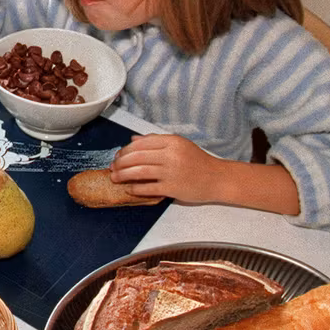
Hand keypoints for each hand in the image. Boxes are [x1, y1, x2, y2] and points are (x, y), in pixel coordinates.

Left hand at [109, 133, 232, 204]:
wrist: (217, 179)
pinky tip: (129, 189)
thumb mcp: (179, 145)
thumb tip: (133, 140)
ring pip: (139, 172)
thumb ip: (156, 141)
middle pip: (137, 157)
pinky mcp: (173, 188)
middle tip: (112, 167)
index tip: (118, 156)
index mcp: (172, 141)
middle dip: (120, 163)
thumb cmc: (197, 161)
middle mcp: (171, 155)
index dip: (125, 150)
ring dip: (123, 175)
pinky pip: (148, 188)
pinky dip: (135, 188)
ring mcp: (172, 172)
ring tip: (115, 178)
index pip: (141, 143)